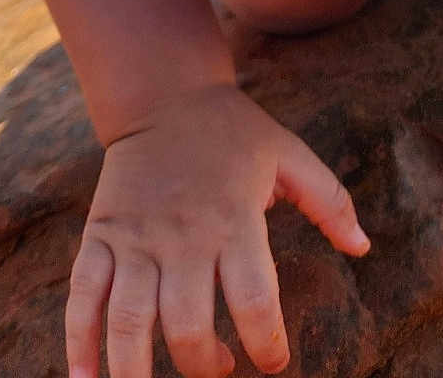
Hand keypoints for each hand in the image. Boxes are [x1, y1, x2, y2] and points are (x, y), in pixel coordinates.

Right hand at [67, 83, 368, 377]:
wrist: (163, 94)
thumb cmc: (234, 131)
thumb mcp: (290, 154)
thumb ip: (330, 200)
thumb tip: (364, 247)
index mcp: (234, 219)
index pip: (254, 300)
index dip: (267, 344)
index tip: (274, 363)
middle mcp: (182, 235)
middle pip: (187, 326)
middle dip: (205, 367)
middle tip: (220, 372)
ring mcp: (134, 238)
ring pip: (128, 322)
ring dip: (136, 375)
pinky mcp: (99, 237)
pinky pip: (82, 299)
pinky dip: (79, 346)